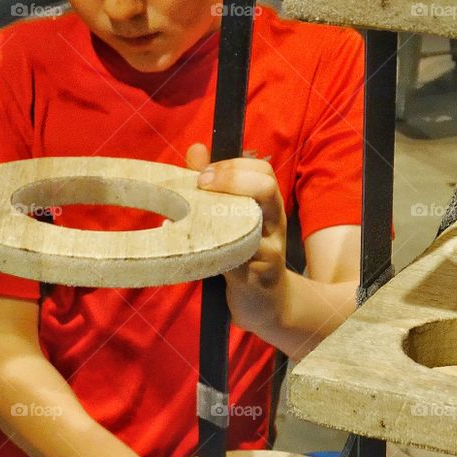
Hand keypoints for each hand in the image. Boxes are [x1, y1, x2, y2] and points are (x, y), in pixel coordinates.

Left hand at [186, 141, 287, 339]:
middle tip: (200, 184)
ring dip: (216, 216)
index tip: (203, 172)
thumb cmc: (248, 257)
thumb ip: (218, 185)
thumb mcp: (237, 219)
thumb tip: (196, 149)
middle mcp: (273, 225)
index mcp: (269, 207)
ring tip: (184, 216)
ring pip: (249, 226)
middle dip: (231, 179)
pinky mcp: (254, 279)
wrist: (269, 307)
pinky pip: (232, 261)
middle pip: (266, 189)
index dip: (233, 165)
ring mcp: (268, 252)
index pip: (263, 171)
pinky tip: (183, 250)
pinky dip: (205, 253)